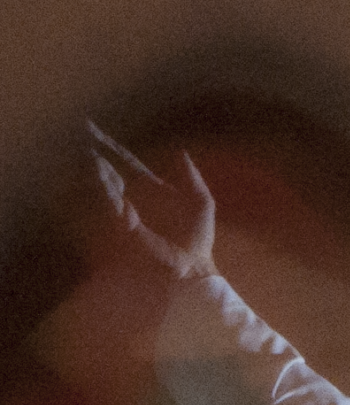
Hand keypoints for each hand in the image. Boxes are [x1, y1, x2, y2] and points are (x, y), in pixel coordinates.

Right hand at [88, 120, 217, 280]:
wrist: (195, 265)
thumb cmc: (200, 239)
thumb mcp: (202, 203)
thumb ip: (192, 177)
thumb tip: (180, 151)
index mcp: (152, 189)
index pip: (127, 163)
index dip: (112, 147)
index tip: (91, 129)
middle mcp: (136, 197)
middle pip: (111, 169)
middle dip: (97, 152)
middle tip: (81, 132)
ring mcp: (128, 210)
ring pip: (107, 183)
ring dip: (98, 167)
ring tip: (90, 152)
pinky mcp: (124, 225)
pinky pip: (111, 202)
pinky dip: (105, 187)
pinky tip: (99, 170)